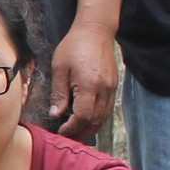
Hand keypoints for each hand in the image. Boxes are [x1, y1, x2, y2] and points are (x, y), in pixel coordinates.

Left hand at [50, 25, 120, 142]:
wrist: (96, 31)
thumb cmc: (74, 46)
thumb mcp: (59, 68)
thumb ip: (59, 93)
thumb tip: (56, 115)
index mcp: (89, 85)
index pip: (83, 116)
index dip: (71, 128)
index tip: (60, 131)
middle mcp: (104, 90)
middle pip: (95, 121)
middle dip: (80, 133)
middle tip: (66, 138)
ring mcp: (111, 89)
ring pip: (103, 118)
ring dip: (89, 129)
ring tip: (75, 134)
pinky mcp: (113, 87)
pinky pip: (107, 110)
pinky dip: (97, 120)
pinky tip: (86, 122)